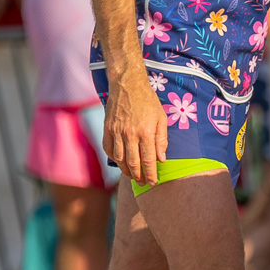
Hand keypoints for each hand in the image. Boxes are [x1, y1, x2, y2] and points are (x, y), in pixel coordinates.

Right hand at [103, 69, 169, 185]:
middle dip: (138, 176)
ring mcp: (116, 132)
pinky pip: (109, 149)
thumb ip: (162, 140)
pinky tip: (120, 162)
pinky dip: (114, 158)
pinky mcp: (107, 129)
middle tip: (142, 183)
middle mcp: (130, 134)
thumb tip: (162, 159)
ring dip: (126, 170)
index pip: (148, 160)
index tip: (153, 183)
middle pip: (133, 163)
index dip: (151, 174)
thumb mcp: (162, 118)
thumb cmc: (148, 101)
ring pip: (120, 159)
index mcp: (146, 132)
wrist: (128, 85)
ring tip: (133, 176)